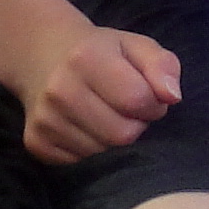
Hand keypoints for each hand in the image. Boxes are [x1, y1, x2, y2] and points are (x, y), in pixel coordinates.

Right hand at [2, 22, 182, 163]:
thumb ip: (162, 65)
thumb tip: (172, 97)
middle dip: (135, 125)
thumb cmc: (101, 52)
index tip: (147, 97)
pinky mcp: (36, 143)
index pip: (138, 100)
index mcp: (86, 58)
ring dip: (114, 140)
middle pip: (121, 135)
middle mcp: (59, 90)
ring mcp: (45, 119)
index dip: (153, 104)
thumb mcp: (136, 46)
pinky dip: (92, 150)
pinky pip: (81, 163)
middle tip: (127, 109)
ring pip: (103, 154)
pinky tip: (86, 127)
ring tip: (106, 115)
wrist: (44, 55)